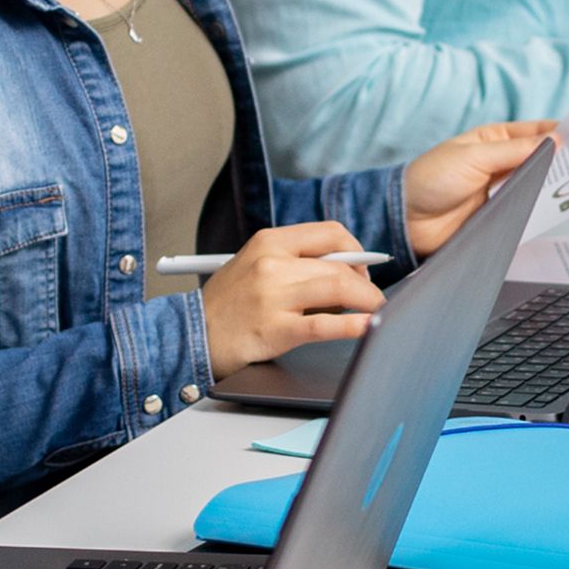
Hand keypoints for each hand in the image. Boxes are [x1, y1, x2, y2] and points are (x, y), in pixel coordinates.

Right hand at [198, 222, 386, 375]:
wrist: (190, 335)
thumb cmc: (228, 304)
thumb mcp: (256, 266)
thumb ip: (297, 262)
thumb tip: (349, 271)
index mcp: (270, 241)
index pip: (331, 233)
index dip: (356, 251)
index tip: (362, 269)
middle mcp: (272, 263)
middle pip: (339, 264)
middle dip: (365, 283)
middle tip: (372, 298)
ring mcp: (273, 295)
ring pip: (338, 288)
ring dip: (368, 302)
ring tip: (377, 313)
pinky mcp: (275, 328)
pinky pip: (325, 325)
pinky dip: (353, 325)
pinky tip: (367, 326)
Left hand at [401, 120, 554, 252]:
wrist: (406, 221)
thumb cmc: (430, 179)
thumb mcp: (474, 157)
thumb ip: (514, 151)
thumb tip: (553, 141)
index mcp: (495, 140)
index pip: (536, 132)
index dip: (561, 132)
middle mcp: (502, 164)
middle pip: (541, 160)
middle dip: (565, 160)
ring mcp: (502, 191)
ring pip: (538, 187)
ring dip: (555, 187)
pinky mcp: (500, 216)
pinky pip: (526, 212)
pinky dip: (540, 211)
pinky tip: (555, 210)